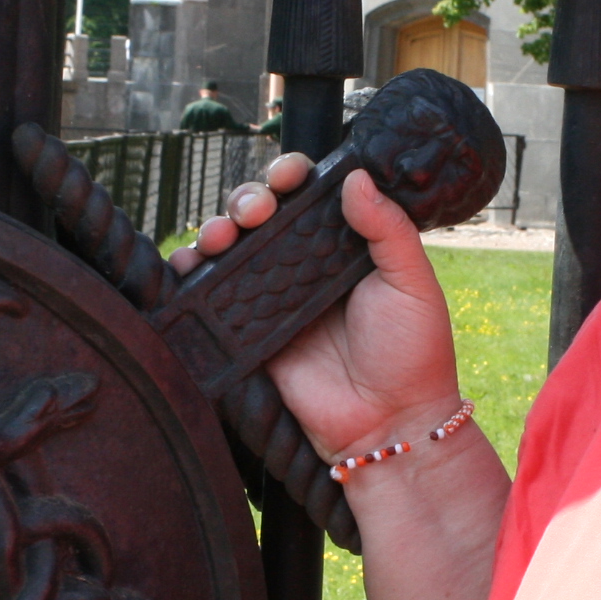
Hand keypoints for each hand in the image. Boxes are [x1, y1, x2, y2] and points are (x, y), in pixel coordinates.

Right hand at [174, 151, 465, 463]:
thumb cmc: (412, 353)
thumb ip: (388, 228)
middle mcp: (303, 267)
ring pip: (231, 247)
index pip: (308, 196)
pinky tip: (188, 263)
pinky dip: (190, 273)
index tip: (290, 175)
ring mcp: (271, 299)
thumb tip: (356, 176)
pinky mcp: (248, 334)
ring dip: (217, 227)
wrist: (389, 424)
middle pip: (261, 215)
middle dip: (249, 199)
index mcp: (342, 246)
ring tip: (221, 235)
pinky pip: (209, 296)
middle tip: (257, 212)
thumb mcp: (411, 282)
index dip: (292, 176)